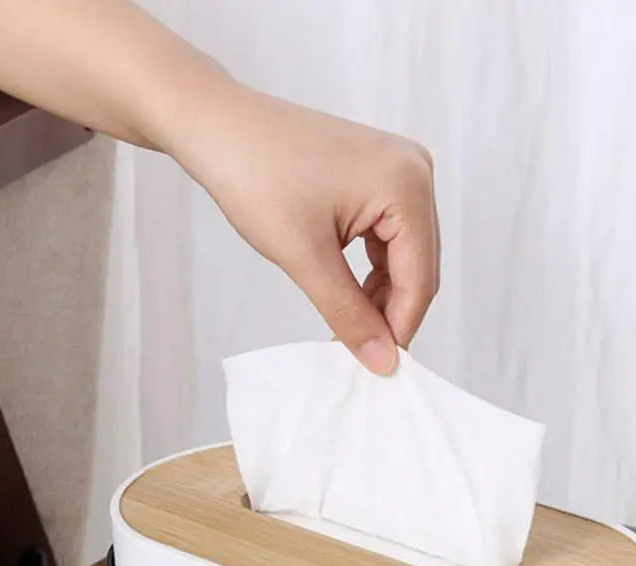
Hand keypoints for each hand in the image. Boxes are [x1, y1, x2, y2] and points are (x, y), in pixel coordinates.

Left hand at [166, 82, 440, 374]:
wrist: (216, 125)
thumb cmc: (253, 176)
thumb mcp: (304, 256)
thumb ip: (349, 314)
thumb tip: (384, 363)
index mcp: (407, 185)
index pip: (420, 278)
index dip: (400, 330)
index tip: (377, 369)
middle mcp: (415, 171)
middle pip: (419, 267)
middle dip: (391, 314)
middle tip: (361, 356)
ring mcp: (399, 170)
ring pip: (404, 256)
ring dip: (381, 296)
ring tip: (348, 329)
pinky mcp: (380, 175)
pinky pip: (389, 237)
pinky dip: (371, 271)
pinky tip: (347, 295)